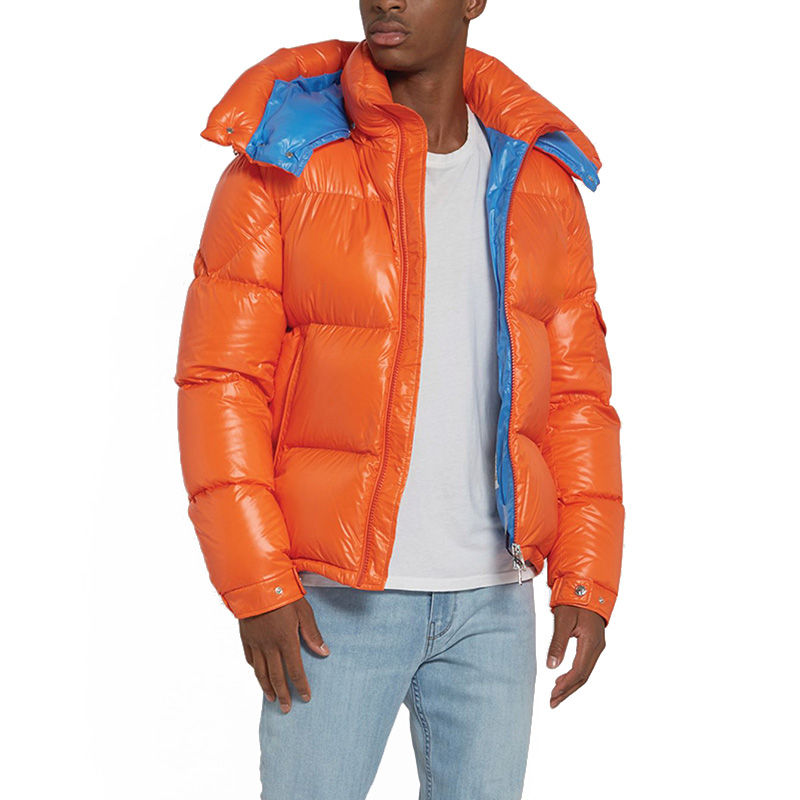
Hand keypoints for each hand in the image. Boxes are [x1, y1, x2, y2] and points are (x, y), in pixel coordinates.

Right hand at [239, 597, 328, 712]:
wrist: (255, 583)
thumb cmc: (283, 594)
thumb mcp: (304, 611)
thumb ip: (312, 633)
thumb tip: (324, 653)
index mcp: (286, 641)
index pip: (295, 670)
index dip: (301, 686)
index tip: (306, 698)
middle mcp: (269, 646)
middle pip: (276, 677)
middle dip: (283, 694)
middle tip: (287, 709)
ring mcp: (255, 643)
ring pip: (261, 672)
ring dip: (267, 687)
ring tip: (272, 699)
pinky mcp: (245, 637)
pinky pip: (250, 659)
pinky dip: (255, 670)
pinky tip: (258, 675)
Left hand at [546, 605, 605, 707]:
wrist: (588, 585)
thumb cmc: (574, 599)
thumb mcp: (563, 620)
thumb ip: (558, 643)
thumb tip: (551, 666)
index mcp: (591, 643)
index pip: (579, 672)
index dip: (566, 685)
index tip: (553, 694)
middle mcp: (597, 647)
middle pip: (583, 676)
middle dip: (567, 690)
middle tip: (552, 701)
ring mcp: (597, 645)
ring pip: (585, 672)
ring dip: (571, 684)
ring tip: (556, 693)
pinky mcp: (594, 643)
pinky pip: (585, 664)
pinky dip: (574, 675)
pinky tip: (563, 678)